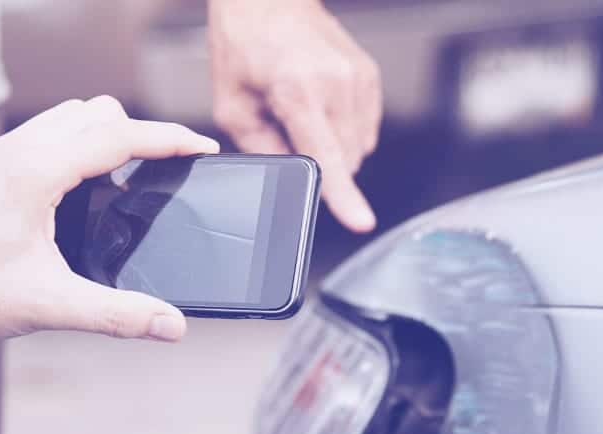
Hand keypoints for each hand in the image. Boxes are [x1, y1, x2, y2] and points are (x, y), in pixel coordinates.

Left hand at [0, 96, 218, 342]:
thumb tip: (172, 324)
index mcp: (34, 173)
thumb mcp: (48, 307)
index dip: (169, 138)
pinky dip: (83, 142)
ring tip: (136, 175)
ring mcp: (3, 151)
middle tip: (172, 169)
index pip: (118, 135)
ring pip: (75, 114)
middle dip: (143, 134)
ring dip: (111, 133)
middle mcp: (17, 149)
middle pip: (100, 111)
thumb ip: (117, 315)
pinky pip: (52, 129)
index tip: (204, 148)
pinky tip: (90, 186)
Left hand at [208, 0, 381, 231]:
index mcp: (298, 91)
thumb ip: (262, 149)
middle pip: (343, 159)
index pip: (326, 156)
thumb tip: (288, 179)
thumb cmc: (244, 44)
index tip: (360, 221)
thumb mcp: (232, 106)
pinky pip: (365, 126)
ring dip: (333, 144)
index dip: (343, 195)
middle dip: (319, 161)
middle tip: (288, 130)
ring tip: (302, 111)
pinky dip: (344, 128)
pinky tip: (319, 105)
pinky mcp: (370, 76)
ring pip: (357, 146)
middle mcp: (336, 83)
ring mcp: (358, 78)